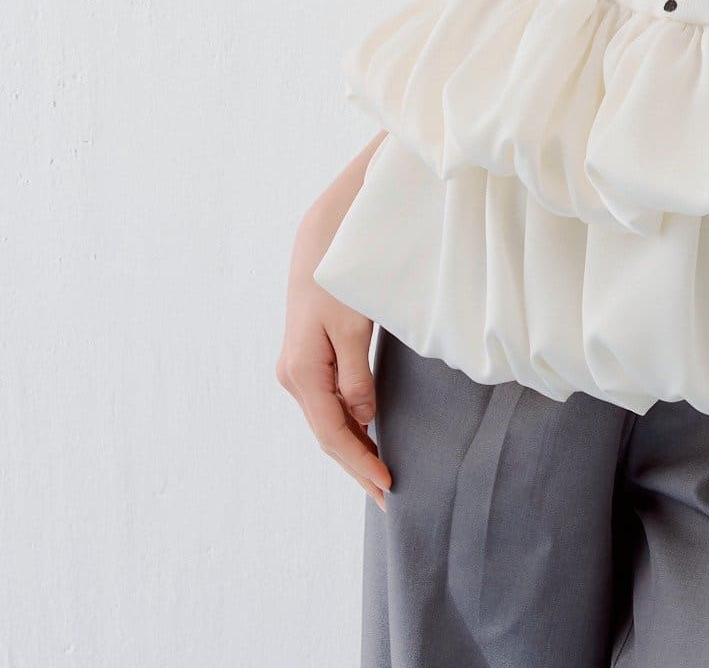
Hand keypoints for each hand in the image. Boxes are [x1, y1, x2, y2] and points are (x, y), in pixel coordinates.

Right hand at [275, 191, 391, 509]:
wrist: (320, 240)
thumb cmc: (339, 278)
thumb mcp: (353, 327)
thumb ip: (356, 377)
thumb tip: (363, 420)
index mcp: (302, 373)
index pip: (334, 433)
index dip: (361, 462)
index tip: (387, 486)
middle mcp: (292, 377)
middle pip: (328, 435)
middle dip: (357, 466)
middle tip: (387, 498)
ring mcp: (297, 370)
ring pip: (327, 422)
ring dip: (352, 449)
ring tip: (379, 478)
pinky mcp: (307, 361)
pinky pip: (327, 405)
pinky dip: (347, 426)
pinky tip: (365, 439)